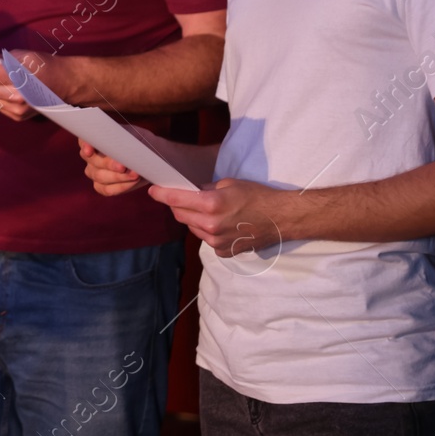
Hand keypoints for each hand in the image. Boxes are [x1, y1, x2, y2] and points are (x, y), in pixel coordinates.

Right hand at [78, 138, 148, 196]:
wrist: (150, 158)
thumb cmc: (141, 143)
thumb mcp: (136, 137)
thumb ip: (125, 141)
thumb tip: (121, 151)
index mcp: (95, 140)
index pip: (84, 140)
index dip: (85, 146)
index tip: (89, 151)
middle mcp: (90, 156)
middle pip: (92, 161)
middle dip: (108, 164)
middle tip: (123, 167)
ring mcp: (94, 172)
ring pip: (99, 176)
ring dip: (118, 176)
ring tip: (134, 174)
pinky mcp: (102, 186)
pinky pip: (107, 189)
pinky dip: (121, 186)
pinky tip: (132, 182)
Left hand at [150, 180, 287, 256]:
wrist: (281, 218)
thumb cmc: (258, 197)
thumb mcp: (229, 184)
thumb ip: (205, 189)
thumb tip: (190, 192)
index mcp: (211, 205)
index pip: (176, 199)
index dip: (161, 194)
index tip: (153, 191)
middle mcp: (210, 225)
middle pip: (180, 215)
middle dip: (178, 205)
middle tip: (184, 198)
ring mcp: (216, 241)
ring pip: (192, 228)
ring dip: (194, 219)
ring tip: (210, 212)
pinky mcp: (223, 251)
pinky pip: (206, 239)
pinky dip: (207, 231)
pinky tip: (222, 225)